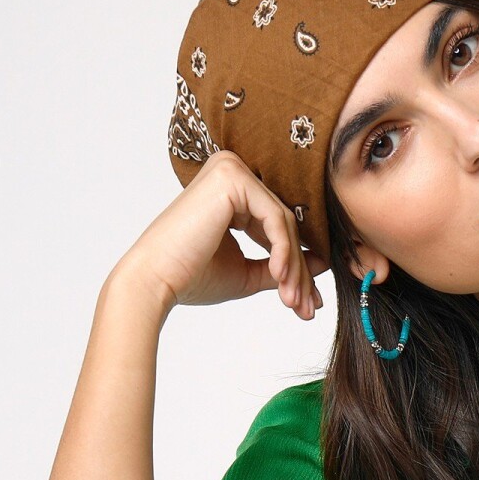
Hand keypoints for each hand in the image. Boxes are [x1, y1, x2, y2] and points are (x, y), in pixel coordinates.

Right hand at [114, 149, 329, 321]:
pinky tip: (280, 279)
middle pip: (285, 225)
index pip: (278, 228)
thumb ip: (283, 265)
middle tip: (307, 309)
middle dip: (299, 272)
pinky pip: (275, 219)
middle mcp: (232, 173)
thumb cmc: (193, 277)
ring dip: (294, 268)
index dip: (297, 267)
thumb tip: (322, 264)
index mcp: (233, 192)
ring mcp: (231, 170)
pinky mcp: (232, 178)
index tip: (308, 302)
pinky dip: (284, 252)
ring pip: (285, 224)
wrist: (156, 281)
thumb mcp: (248, 272)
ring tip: (293, 301)